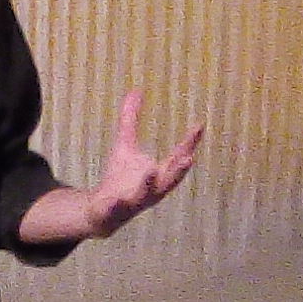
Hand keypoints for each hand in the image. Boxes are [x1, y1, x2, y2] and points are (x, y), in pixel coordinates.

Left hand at [84, 88, 204, 237]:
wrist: (102, 211)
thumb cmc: (120, 177)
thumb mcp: (125, 144)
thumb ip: (130, 119)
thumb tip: (136, 90)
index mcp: (160, 173)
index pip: (178, 156)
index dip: (190, 142)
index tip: (199, 125)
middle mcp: (154, 189)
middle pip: (170, 179)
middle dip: (179, 170)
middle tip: (189, 158)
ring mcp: (135, 201)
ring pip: (146, 195)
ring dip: (150, 184)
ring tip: (150, 171)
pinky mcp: (116, 211)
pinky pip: (116, 208)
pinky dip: (116, 204)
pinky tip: (114, 199)